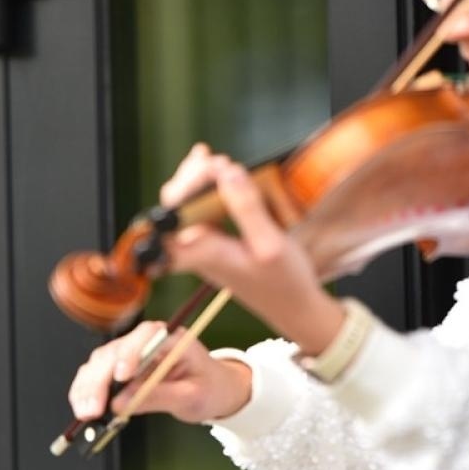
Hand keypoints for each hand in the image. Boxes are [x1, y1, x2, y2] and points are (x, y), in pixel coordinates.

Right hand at [68, 319, 252, 424]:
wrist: (213, 390)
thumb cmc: (208, 388)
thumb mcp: (191, 397)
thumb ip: (157, 397)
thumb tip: (120, 404)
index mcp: (171, 339)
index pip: (146, 336)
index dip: (130, 353)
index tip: (122, 376)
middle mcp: (146, 341)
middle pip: (114, 351)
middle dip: (99, 380)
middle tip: (93, 409)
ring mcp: (130, 354)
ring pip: (99, 363)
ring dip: (87, 388)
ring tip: (85, 413)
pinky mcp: (119, 369)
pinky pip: (97, 376)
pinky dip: (86, 392)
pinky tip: (82, 408)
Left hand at [160, 144, 347, 355]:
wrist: (294, 309)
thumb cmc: (285, 282)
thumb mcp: (271, 245)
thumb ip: (247, 209)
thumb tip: (227, 173)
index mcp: (204, 251)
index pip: (174, 212)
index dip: (186, 183)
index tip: (216, 167)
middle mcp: (198, 249)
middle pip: (175, 206)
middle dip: (190, 177)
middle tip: (215, 159)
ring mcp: (206, 246)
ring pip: (187, 207)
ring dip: (197, 180)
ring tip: (215, 160)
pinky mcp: (218, 243)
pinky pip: (204, 211)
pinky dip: (209, 189)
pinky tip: (220, 172)